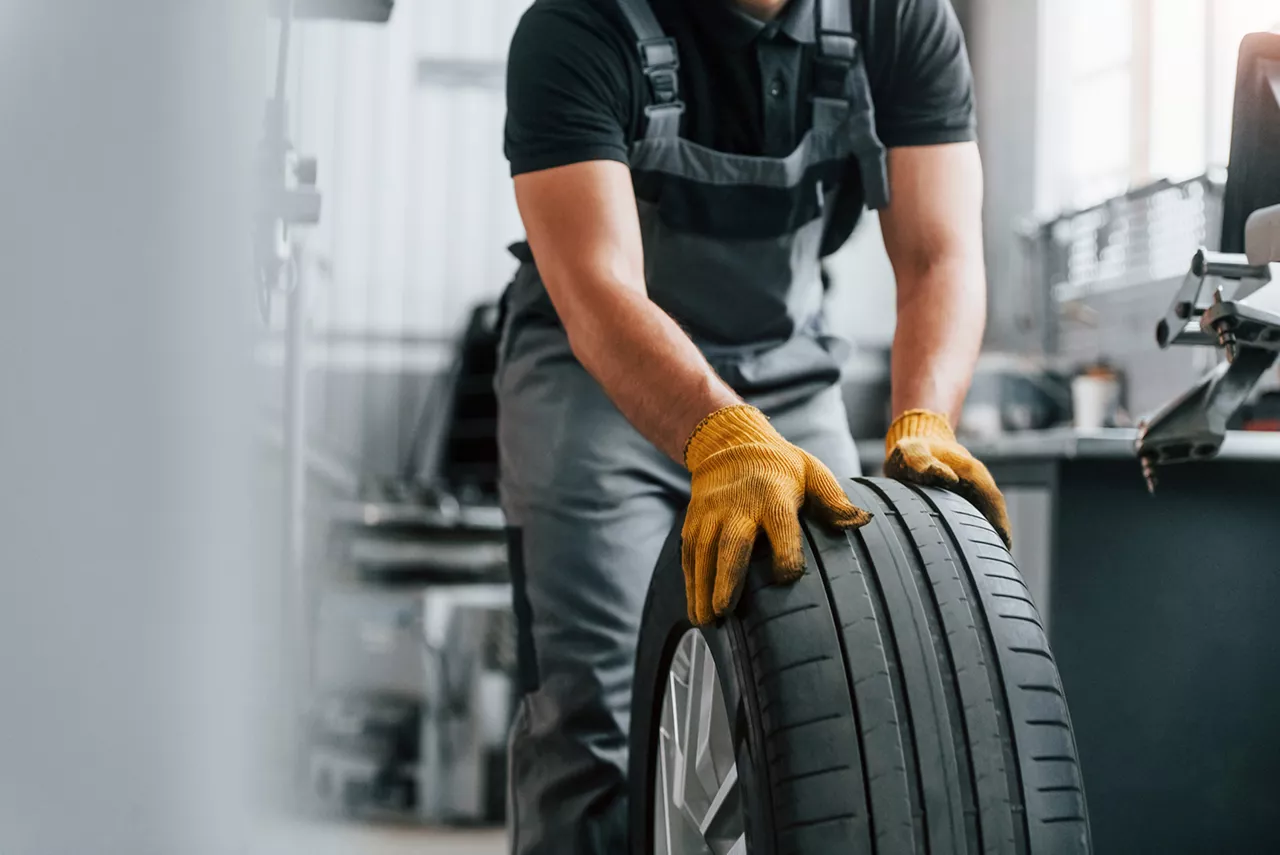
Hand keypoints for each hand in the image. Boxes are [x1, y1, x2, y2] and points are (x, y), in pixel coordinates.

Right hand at [682, 405, 871, 625]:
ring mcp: (712, 513)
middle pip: (731, 543)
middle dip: (726, 577)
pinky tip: (696, 609)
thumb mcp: (811, 473)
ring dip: (703, 587)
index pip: (781, 525)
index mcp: (774, 495)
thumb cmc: (781, 467)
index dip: (785, 552)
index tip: (787, 577)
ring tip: (706, 621)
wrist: (731, 444)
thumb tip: (862, 521)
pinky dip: (690, 581)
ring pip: (704, 552)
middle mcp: (739, 505)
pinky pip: (689, 552)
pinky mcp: (694, 521)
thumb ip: (833, 499)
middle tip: (724, 611)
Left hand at [883, 409, 1011, 547]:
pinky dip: (978, 529)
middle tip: (997, 558)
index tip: (1004, 542)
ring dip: (990, 533)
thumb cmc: (911, 450)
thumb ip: (923, 462)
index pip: (992, 497)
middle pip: (994, 509)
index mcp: (969, 469)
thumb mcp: (911, 452)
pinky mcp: (964, 496)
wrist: (914, 442)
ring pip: (987, 513)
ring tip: (988, 559)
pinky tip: (973, 549)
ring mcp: (972, 488)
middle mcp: (976, 480)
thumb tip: (948, 478)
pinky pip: (975, 514)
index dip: (999, 520)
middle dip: (998, 533)